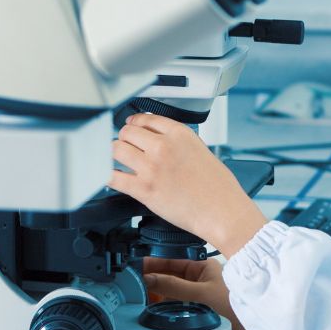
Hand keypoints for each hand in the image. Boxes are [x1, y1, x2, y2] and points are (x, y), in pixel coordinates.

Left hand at [109, 113, 266, 257]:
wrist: (222, 211)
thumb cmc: (219, 187)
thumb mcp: (201, 150)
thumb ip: (178, 142)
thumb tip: (159, 141)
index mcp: (179, 134)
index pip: (145, 118)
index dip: (135, 123)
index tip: (131, 126)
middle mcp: (163, 147)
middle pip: (127, 131)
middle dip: (124, 138)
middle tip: (126, 145)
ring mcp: (151, 167)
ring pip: (116, 149)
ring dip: (114, 154)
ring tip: (118, 160)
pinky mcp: (144, 189)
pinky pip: (112, 177)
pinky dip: (107, 176)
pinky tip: (110, 176)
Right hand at [142, 257, 262, 329]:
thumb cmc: (238, 308)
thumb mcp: (203, 295)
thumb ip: (174, 287)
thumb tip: (149, 279)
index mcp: (202, 267)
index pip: (170, 260)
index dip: (152, 263)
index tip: (134, 267)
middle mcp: (198, 279)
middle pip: (166, 276)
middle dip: (149, 280)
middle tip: (130, 284)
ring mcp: (195, 296)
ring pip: (168, 293)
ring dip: (154, 295)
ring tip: (137, 298)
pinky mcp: (194, 312)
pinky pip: (172, 307)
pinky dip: (161, 308)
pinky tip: (151, 311)